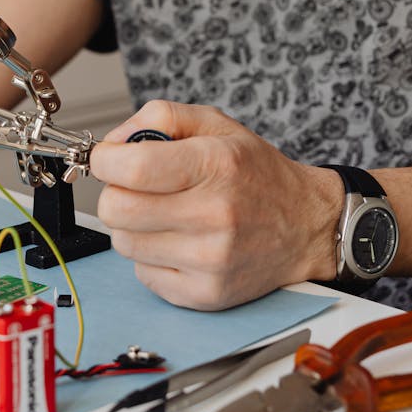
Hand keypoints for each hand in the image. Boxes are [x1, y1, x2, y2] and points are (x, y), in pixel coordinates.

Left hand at [89, 100, 341, 309]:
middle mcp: (215, 215)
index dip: (105, 160)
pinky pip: (143, 274)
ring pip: (124, 243)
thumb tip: (111, 144)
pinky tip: (180, 243)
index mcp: (217, 165)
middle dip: (115, 194)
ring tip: (166, 215)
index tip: (109, 159)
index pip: (131, 168)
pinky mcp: (205, 294)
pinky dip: (151, 257)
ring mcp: (210, 260)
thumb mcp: (215, 124)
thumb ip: (158, 117)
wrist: (306, 226)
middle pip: (116, 210)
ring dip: (134, 227)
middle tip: (136, 189)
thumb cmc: (256, 173)